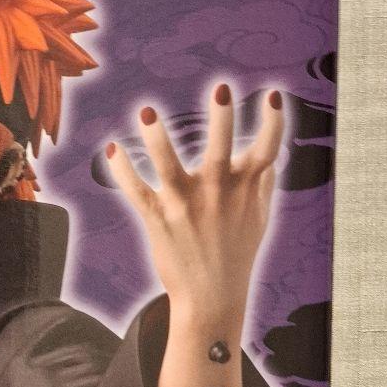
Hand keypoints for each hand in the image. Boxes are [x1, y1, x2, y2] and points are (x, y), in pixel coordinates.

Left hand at [106, 84, 283, 326]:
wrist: (210, 299)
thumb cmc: (235, 255)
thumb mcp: (258, 219)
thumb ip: (262, 184)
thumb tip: (270, 158)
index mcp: (245, 188)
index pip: (267, 149)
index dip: (274, 122)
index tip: (272, 96)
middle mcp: (217, 193)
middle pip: (221, 150)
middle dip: (222, 119)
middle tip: (221, 87)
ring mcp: (185, 205)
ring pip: (168, 166)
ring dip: (157, 139)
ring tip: (145, 113)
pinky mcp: (158, 219)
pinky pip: (136, 191)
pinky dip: (122, 171)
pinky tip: (112, 149)